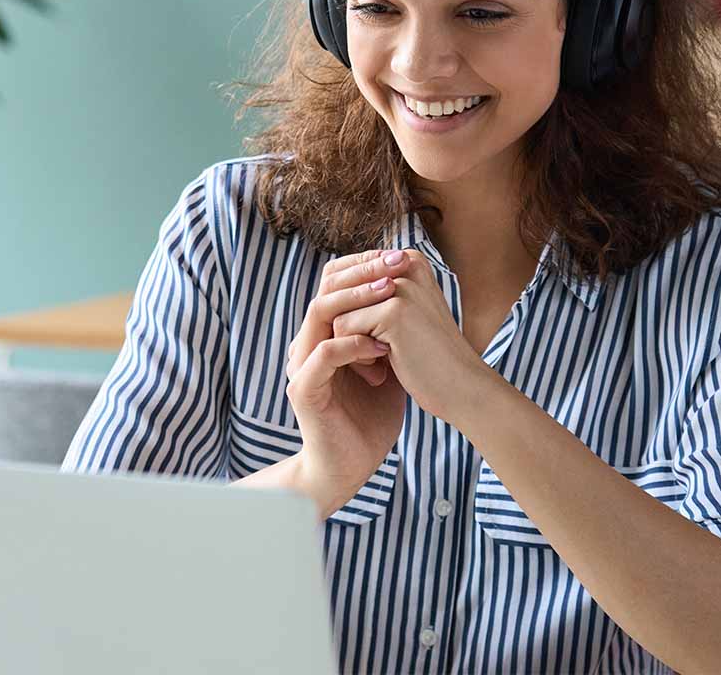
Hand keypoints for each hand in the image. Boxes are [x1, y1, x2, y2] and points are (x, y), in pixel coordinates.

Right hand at [284, 249, 411, 517]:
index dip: (365, 264)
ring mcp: (301, 364)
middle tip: (397, 264)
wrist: (350, 465)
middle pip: (325, 287)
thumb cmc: (370, 416)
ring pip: (320, 312)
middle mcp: (307, 342)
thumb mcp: (387, 362)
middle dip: (363, 271)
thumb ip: (391, 329)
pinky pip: (324, 354)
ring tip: (389, 294)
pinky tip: (382, 348)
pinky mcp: (304, 388)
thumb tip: (419, 293)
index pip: (335, 281)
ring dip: (357, 299)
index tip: (401, 256)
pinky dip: (354, 344)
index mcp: (324, 332)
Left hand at [329, 249, 487, 425]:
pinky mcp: (393, 311)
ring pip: (338, 311)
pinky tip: (380, 369)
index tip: (378, 339)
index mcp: (410, 259)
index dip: (353, 315)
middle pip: (341, 294)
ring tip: (379, 362)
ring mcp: (400, 286)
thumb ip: (372, 293)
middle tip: (374, 356)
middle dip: (349, 329)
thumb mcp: (402, 314)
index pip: (350, 279)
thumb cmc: (429, 356)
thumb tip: (327, 278)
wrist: (462, 389)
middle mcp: (406, 264)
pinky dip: (355, 355)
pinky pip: (342, 328)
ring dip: (349, 343)